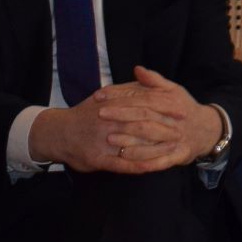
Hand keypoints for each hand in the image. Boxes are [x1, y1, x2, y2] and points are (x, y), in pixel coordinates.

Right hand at [26, 69, 222, 174]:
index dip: (164, 108)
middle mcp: (108, 122)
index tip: (182, 110)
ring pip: (134, 145)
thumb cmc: (85, 113)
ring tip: (175, 150)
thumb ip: (126, 87)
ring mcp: (103, 142)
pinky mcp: (98, 159)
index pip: (143, 105)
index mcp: (112, 104)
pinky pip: (122, 164)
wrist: (57, 132)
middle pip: (142, 125)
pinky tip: (153, 168)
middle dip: (164, 128)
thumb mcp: (104, 95)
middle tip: (184, 132)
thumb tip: (144, 74)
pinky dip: (139, 166)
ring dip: (156, 148)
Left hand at [102, 67, 225, 172]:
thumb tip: (137, 69)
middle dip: (121, 114)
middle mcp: (172, 118)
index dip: (120, 96)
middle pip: (144, 115)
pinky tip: (126, 158)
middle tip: (100, 113)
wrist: (206, 131)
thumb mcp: (173, 91)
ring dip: (129, 138)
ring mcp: (175, 138)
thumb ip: (154, 81)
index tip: (100, 96)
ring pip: (150, 137)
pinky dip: (142, 158)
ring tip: (108, 138)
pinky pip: (159, 159)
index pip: (142, 96)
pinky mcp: (178, 155)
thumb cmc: (184, 109)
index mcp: (169, 101)